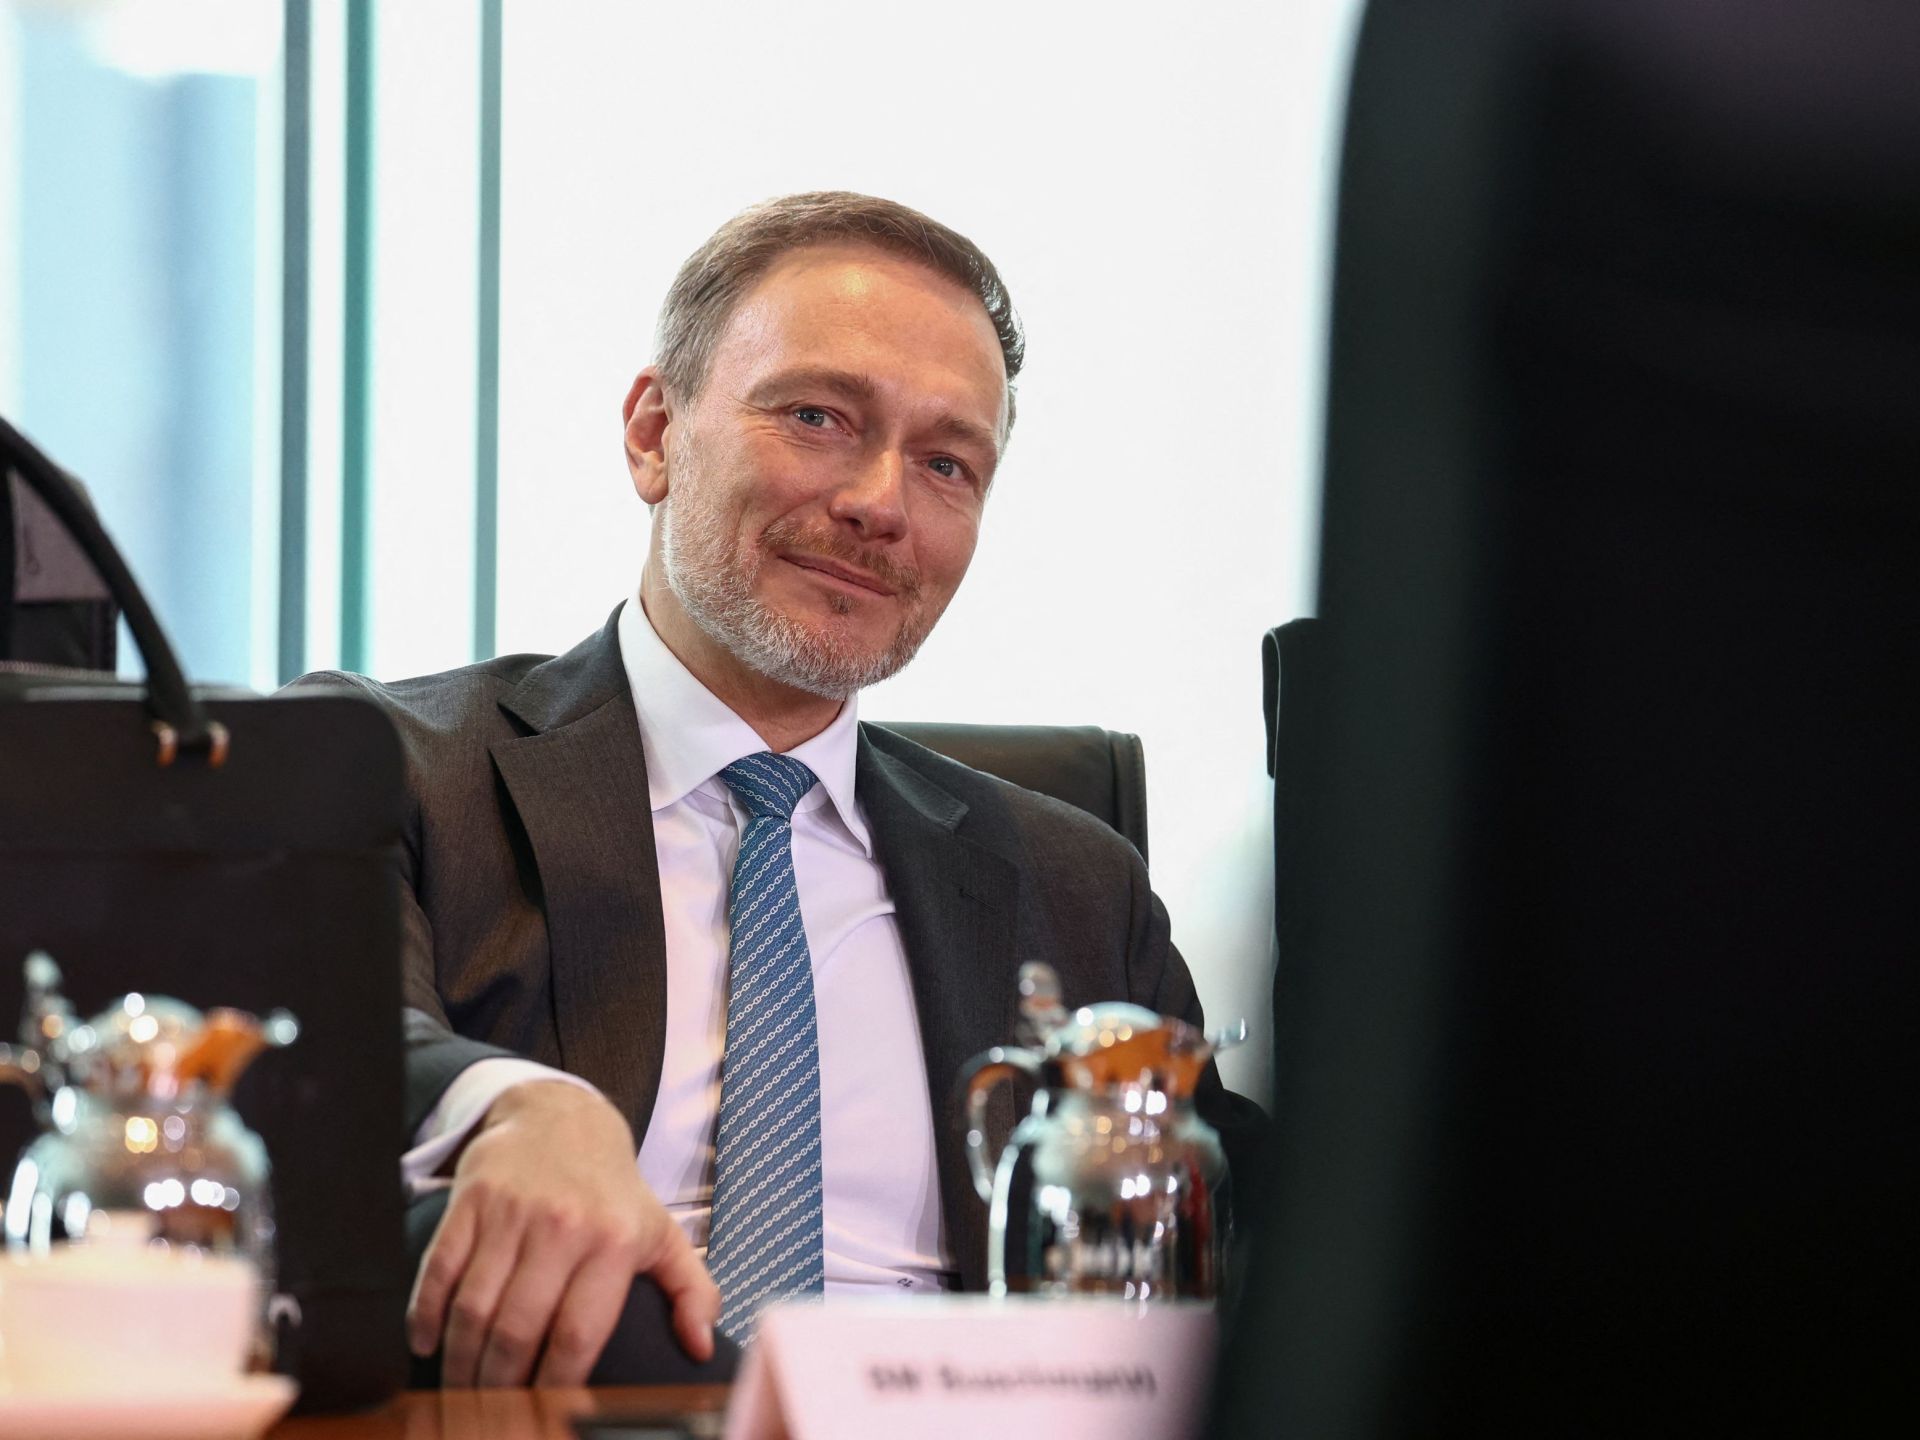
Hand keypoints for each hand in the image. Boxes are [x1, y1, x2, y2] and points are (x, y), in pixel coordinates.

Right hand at [407, 1080, 719, 1385]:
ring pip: (474, 1308)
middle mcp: (562, 1226)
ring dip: (460, 1362)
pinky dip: (425, 1314)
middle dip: (499, 1386)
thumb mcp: (663, 1232)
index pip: (578, 1335)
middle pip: (518, 1331)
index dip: (555, 1385)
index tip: (542, 1413)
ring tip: (460, 1390)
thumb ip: (692, 1290)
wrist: (562, 1116)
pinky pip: (439, 1270)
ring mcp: (511, 1213)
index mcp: (613, 1242)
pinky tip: (426, 1343)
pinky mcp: (470, 1201)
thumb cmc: (612, 1190)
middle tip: (491, 1411)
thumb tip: (702, 1346)